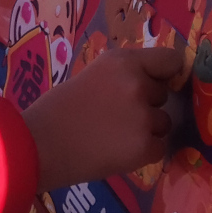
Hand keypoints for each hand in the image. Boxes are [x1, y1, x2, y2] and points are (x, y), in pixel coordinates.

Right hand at [22, 46, 178, 190]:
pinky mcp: (145, 146)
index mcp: (123, 61)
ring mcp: (144, 116)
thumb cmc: (58, 109)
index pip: (170, 60)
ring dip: (146, 130)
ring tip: (114, 135)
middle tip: (115, 115)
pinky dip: (143, 152)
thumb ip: (122, 76)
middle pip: (163, 94)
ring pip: (163, 122)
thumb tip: (150, 82)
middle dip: (146, 104)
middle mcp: (138, 84)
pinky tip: (116, 151)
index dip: (163, 73)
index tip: (154, 82)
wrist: (40, 145)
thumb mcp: (93, 75)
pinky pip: (158, 147)